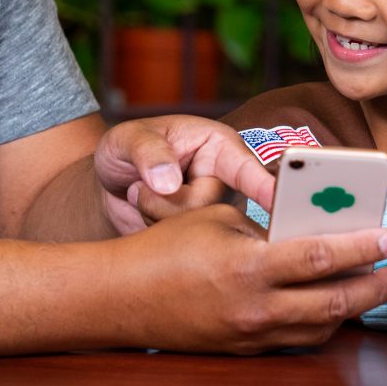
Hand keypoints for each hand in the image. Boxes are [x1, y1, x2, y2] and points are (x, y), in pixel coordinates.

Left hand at [93, 116, 277, 233]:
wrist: (108, 185)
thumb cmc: (126, 150)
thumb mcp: (129, 138)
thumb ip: (148, 153)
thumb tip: (168, 181)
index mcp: (220, 148)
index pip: (249, 168)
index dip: (264, 186)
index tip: (278, 202)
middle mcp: (223, 183)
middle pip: (212, 207)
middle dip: (168, 200)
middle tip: (140, 185)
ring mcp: (212, 215)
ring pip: (194, 229)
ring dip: (156, 214)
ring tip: (142, 196)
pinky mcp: (199, 240)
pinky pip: (180, 247)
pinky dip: (152, 231)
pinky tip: (144, 217)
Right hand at [112, 206, 386, 352]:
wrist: (121, 298)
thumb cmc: (165, 248)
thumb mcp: (219, 220)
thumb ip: (267, 229)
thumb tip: (309, 231)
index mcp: (250, 268)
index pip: (322, 257)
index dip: (364, 248)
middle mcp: (256, 308)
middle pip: (335, 302)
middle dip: (376, 287)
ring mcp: (252, 336)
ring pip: (322, 327)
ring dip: (354, 308)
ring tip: (375, 287)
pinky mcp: (246, 350)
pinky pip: (297, 339)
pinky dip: (323, 322)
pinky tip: (334, 306)